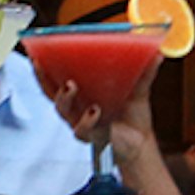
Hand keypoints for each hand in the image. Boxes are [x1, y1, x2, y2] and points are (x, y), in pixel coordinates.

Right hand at [39, 56, 165, 155]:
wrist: (141, 141)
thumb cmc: (132, 113)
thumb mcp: (138, 88)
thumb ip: (145, 71)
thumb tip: (157, 52)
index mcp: (82, 92)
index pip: (56, 78)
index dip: (43, 67)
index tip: (37, 54)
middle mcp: (76, 107)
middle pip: (50, 92)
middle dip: (44, 78)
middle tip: (45, 65)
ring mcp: (80, 121)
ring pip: (62, 110)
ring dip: (64, 97)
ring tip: (71, 86)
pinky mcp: (90, 136)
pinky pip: (83, 129)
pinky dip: (87, 120)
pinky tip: (94, 111)